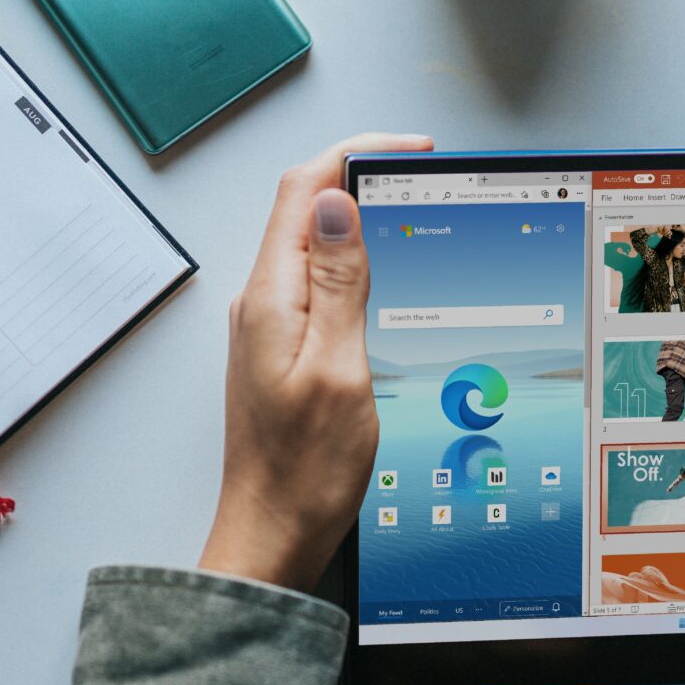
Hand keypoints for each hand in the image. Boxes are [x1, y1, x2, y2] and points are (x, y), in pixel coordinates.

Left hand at [198, 132, 432, 590]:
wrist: (272, 535)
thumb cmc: (304, 471)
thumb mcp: (339, 368)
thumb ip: (338, 282)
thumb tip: (335, 202)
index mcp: (271, 297)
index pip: (304, 189)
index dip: (356, 154)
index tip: (411, 150)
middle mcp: (262, 302)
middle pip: (304, 207)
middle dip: (361, 175)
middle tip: (422, 173)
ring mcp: (269, 324)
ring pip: (310, 242)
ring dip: (356, 217)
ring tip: (411, 211)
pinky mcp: (281, 347)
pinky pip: (315, 281)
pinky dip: (351, 260)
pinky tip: (383, 272)